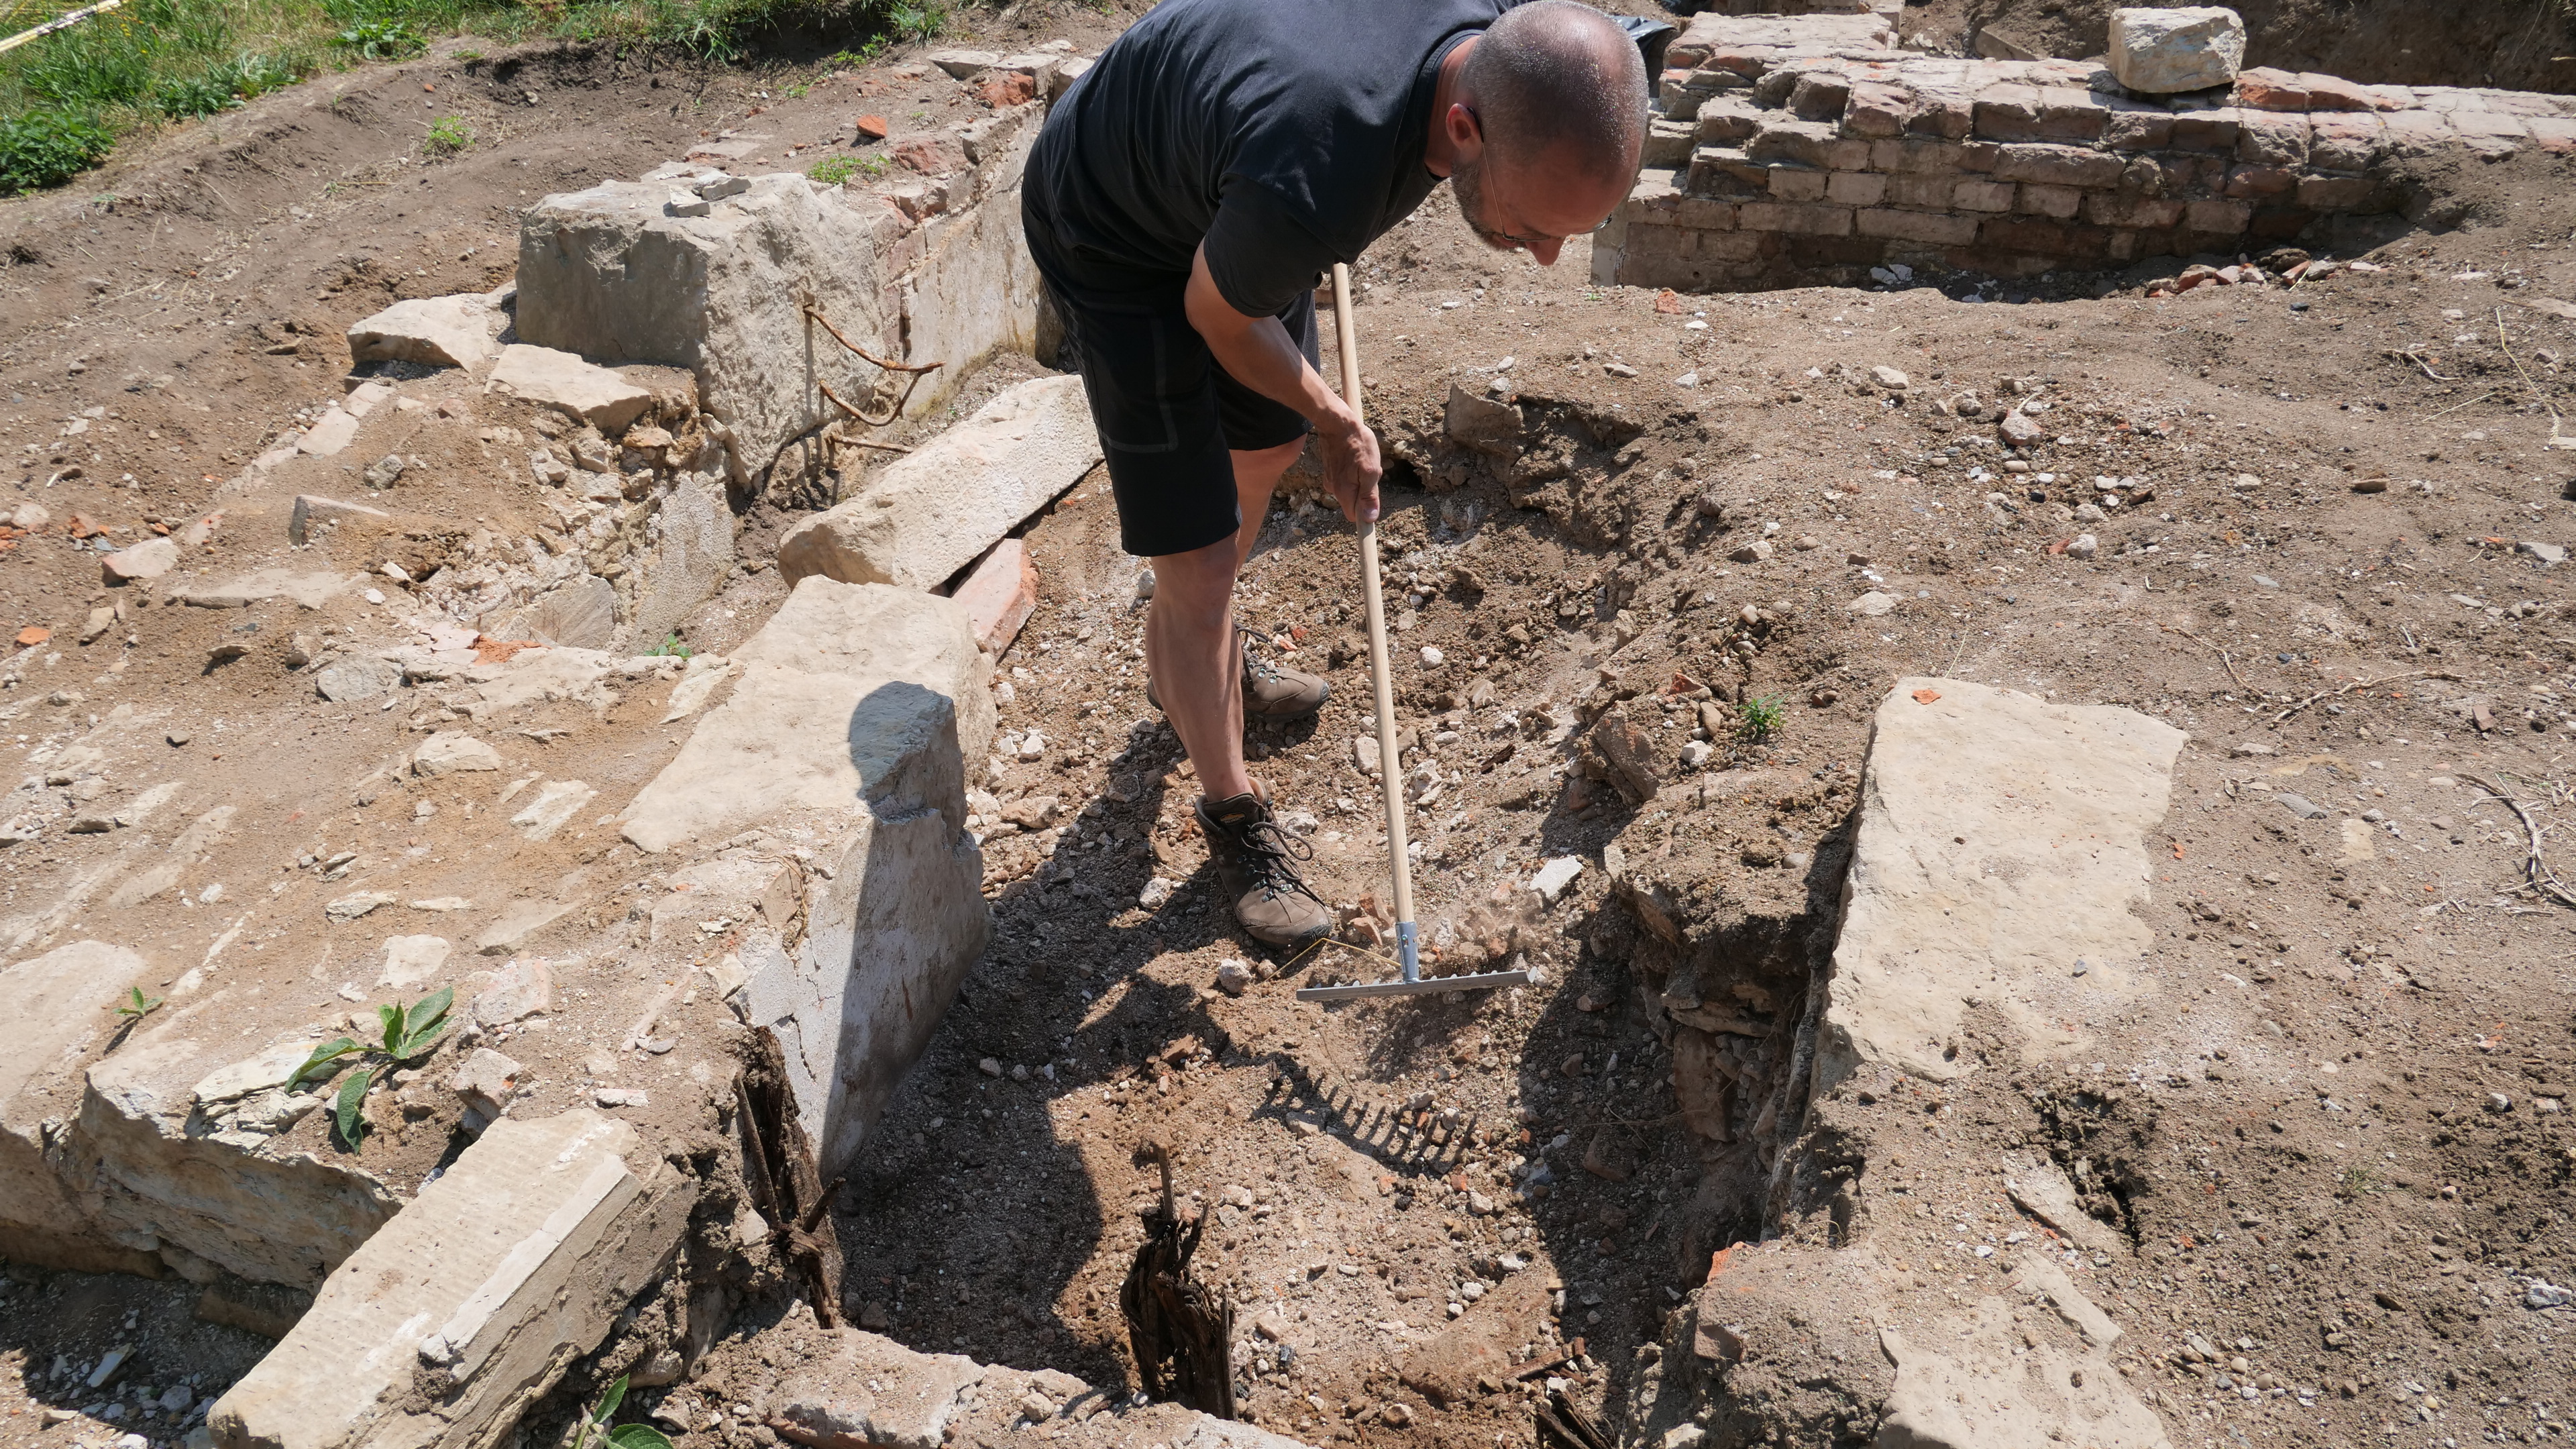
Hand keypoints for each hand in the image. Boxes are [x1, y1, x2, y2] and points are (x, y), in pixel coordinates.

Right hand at [1318, 408, 1382, 525]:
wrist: (1337, 423)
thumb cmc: (1357, 444)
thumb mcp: (1370, 471)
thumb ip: (1369, 496)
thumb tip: (1369, 519)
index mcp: (1344, 492)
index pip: (1354, 517)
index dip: (1365, 514)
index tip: (1373, 502)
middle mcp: (1334, 489)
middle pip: (1353, 502)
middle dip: (1365, 492)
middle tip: (1371, 472)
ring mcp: (1331, 479)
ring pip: (1350, 489)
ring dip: (1359, 480)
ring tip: (1362, 461)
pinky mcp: (1330, 470)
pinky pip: (1345, 479)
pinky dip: (1352, 472)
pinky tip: (1355, 457)